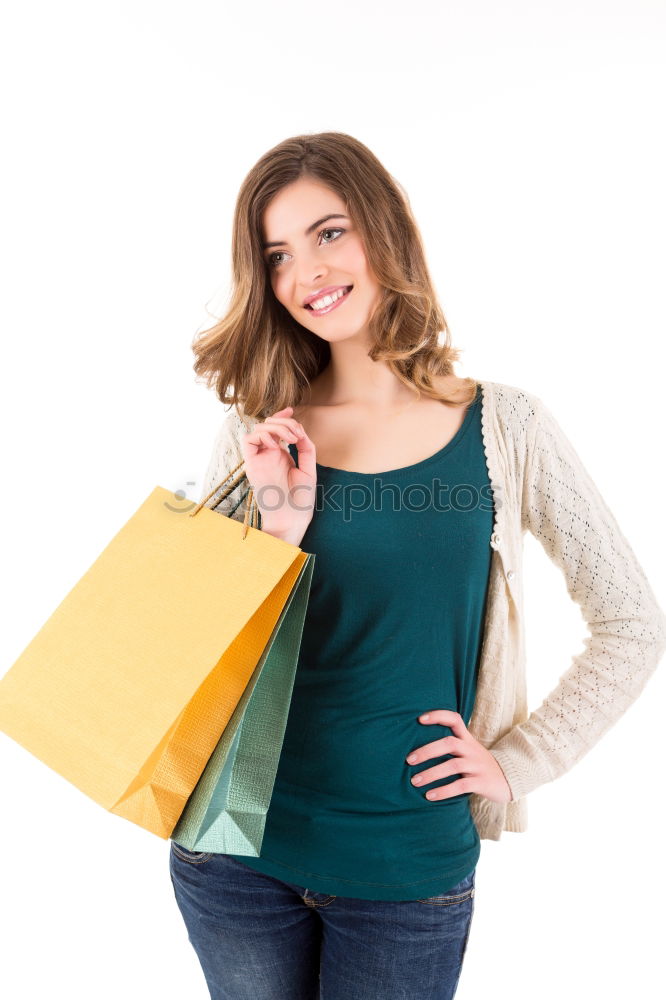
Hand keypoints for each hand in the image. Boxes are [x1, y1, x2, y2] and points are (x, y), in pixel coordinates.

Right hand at [240, 406, 316, 538]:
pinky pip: (248, 440)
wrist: (293, 517)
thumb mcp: (308, 467)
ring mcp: (259, 459)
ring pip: (258, 429)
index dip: (281, 416)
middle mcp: (268, 455)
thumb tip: (300, 430)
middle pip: (267, 425)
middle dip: (283, 422)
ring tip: (291, 439)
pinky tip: (277, 445)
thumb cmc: (300, 498)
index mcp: (280, 454)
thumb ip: (306, 446)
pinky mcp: (252, 465)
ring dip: (276, 427)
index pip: (276, 428)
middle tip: (297, 435)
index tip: (292, 410)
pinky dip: (263, 435)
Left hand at [405, 709, 512, 803]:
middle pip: (449, 743)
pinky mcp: (481, 783)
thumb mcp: (469, 751)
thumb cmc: (480, 765)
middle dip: (427, 751)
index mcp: (468, 739)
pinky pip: (460, 786)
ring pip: (453, 766)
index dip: (438, 716)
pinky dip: (443, 791)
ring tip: (414, 781)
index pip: (454, 719)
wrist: (510, 780)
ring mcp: (477, 766)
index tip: (419, 719)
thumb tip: (419, 748)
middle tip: (409, 760)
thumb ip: (452, 746)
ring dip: (431, 773)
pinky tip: (429, 796)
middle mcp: (472, 750)